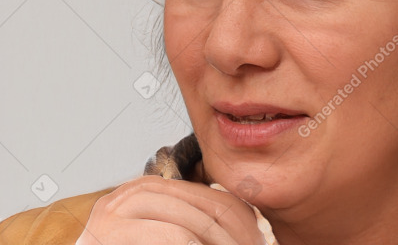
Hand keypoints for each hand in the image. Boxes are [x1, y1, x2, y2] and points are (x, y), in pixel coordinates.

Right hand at [76, 175, 266, 244]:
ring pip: (190, 224)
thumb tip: (247, 230)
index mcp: (154, 187)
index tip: (260, 242)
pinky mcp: (107, 230)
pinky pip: (169, 235)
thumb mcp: (166, 233)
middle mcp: (136, 191)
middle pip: (206, 207)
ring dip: (219, 243)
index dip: (243, 223)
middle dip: (236, 237)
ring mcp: (118, 209)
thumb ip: (192, 223)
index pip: (212, 197)